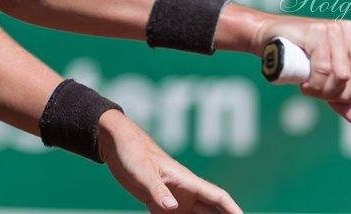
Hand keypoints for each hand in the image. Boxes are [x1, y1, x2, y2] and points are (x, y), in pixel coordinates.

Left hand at [96, 110, 242, 213]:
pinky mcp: (158, 204)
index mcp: (188, 182)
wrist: (117, 144)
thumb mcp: (143, 171)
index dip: (233, 210)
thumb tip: (171, 208)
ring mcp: (173, 199)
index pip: (219, 198)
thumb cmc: (133, 151)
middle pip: (212, 212)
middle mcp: (185, 192)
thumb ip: (158, 189)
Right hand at [259, 15, 350, 123]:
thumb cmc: (298, 56)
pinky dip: (314, 84)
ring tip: (310, 90)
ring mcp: (333, 29)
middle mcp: (349, 31)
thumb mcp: (324, 78)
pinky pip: (324, 68)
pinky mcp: (316, 32)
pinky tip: (305, 85)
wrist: (268, 36)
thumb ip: (341, 97)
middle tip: (323, 95)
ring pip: (342, 74)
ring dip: (324, 91)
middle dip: (343, 93)